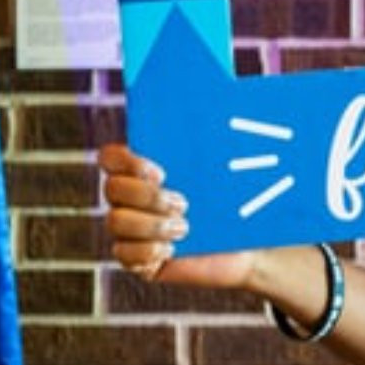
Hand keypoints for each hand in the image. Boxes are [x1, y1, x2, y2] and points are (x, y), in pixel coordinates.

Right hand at [100, 142, 254, 289]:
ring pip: (115, 221)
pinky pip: (122, 255)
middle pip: (112, 188)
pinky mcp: (138, 260)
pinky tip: (173, 249)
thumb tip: (216, 104)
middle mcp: (132, 198)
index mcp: (147, 170)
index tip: (161, 172)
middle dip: (148, 196)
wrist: (253, 246)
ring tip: (186, 227)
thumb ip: (213, 141)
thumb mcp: (231, 168)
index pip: (111, 157)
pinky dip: (148, 251)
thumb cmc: (241, 203)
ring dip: (152, 224)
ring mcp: (132, 230)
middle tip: (184, 203)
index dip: (126, 161)